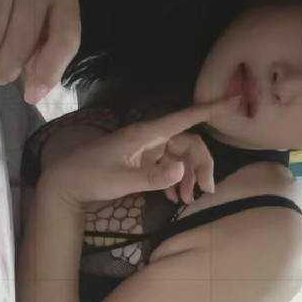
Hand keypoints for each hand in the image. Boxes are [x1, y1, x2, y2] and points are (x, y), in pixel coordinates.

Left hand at [40, 95, 242, 208]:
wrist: (65, 183)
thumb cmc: (89, 176)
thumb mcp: (120, 180)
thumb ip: (152, 177)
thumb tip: (182, 172)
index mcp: (147, 134)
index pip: (186, 118)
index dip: (212, 109)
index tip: (236, 100)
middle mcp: (150, 138)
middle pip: (189, 144)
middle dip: (201, 166)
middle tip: (206, 192)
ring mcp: (146, 150)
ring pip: (180, 158)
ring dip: (189, 177)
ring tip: (187, 201)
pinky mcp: (141, 162)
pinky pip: (167, 168)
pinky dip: (175, 181)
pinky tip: (175, 197)